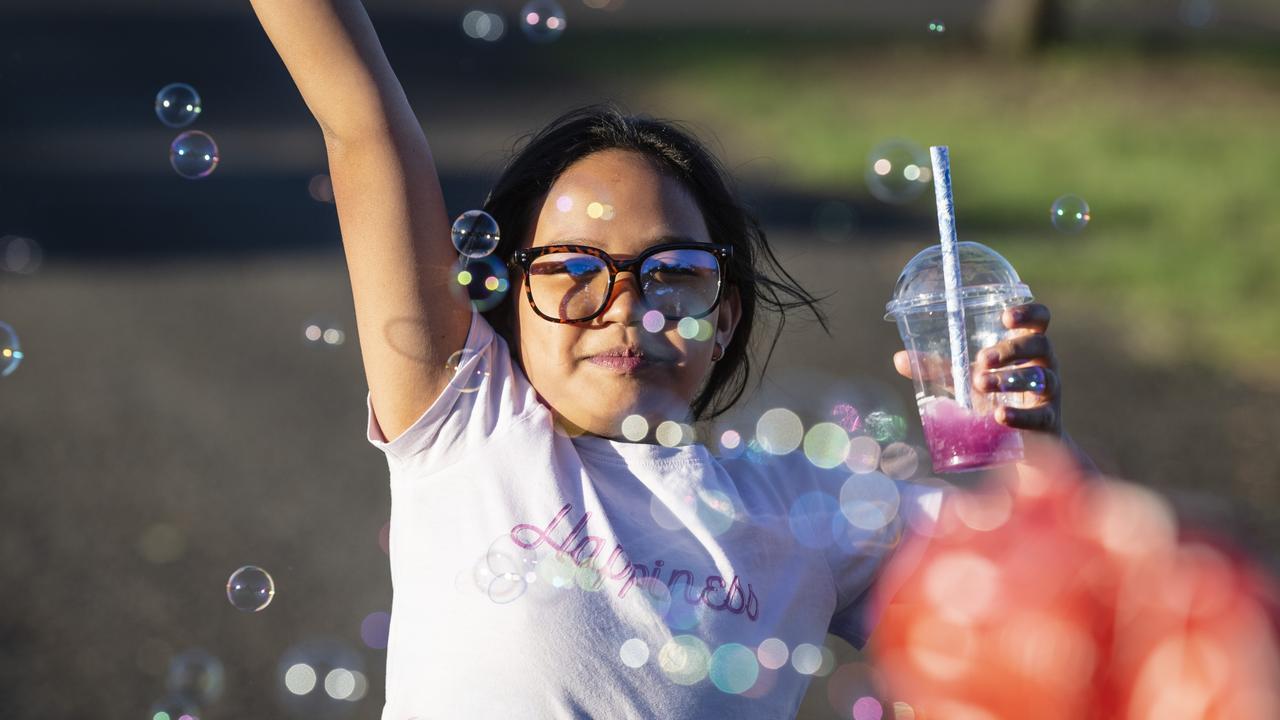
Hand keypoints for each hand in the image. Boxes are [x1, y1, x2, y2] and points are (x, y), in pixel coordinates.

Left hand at [893, 303, 1061, 435]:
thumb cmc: (996, 398)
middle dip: (1010, 349)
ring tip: (980, 384)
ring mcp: (1048, 393)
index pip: (1040, 320)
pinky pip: (1039, 416)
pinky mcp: (1048, 421)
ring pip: (1040, 378)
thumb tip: (898, 358)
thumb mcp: (967, 380)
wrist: (1022, 444)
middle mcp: (1043, 365)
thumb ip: (938, 368)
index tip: (1005, 317)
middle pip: (1039, 344)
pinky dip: (1018, 416)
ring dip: (1010, 379)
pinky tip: (999, 416)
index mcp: (1026, 347)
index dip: (1028, 313)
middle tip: (981, 359)